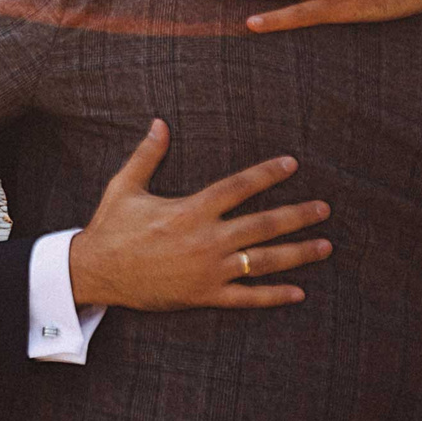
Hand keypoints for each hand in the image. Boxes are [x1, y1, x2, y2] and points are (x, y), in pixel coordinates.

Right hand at [68, 119, 332, 311]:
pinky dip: (274, 296)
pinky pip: (246, 297)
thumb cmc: (111, 227)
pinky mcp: (204, 295)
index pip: (239, 187)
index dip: (267, 173)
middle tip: (324, 209)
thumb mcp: (125, 186)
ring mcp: (209, 270)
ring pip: (263, 261)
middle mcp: (206, 239)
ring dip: (298, 253)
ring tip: (325, 245)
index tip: (292, 163)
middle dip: (298, 216)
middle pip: (263, 224)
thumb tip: (160, 123)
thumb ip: (148, 154)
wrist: (96, 272)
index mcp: (191, 210)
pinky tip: (298, 292)